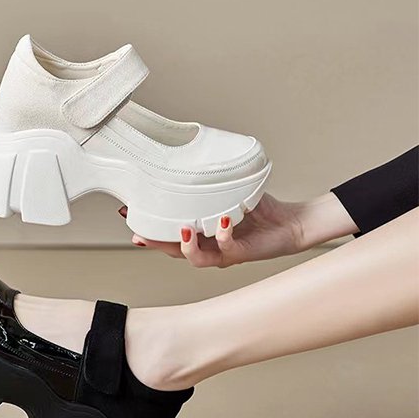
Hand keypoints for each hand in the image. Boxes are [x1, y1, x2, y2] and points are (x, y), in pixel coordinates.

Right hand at [119, 193, 356, 267]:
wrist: (290, 224)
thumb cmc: (257, 209)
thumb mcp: (227, 192)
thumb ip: (209, 185)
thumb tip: (190, 159)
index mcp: (199, 235)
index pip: (167, 234)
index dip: (147, 226)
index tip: (128, 213)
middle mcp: (206, 247)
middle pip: (173, 251)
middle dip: (155, 242)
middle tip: (139, 231)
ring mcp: (223, 253)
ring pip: (195, 258)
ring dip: (185, 245)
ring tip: (183, 227)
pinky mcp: (242, 253)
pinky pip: (227, 248)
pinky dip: (223, 234)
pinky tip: (223, 220)